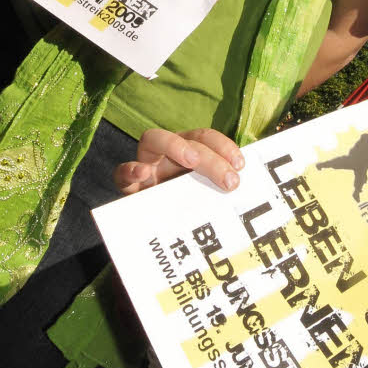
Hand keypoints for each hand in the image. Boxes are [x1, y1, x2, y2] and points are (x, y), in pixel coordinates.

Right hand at [113, 128, 243, 194]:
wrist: (156, 230)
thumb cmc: (187, 206)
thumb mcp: (206, 195)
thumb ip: (218, 187)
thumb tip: (244, 189)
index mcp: (188, 149)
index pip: (206, 137)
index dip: (224, 146)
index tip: (240, 165)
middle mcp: (168, 152)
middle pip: (189, 140)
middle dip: (212, 158)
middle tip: (230, 181)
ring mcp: (147, 164)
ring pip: (154, 139)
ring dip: (176, 146)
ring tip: (193, 161)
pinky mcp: (129, 185)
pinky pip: (122, 172)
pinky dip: (131, 169)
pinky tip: (143, 172)